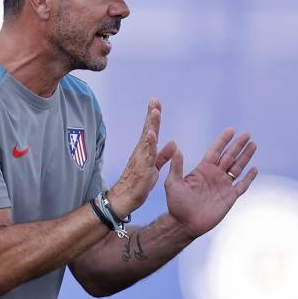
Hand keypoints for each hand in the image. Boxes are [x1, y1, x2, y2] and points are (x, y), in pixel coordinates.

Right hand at [107, 99, 176, 217]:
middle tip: (154, 100)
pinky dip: (149, 142)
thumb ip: (163, 155)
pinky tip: (152, 133)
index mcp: (144, 151)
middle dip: (151, 114)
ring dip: (151, 124)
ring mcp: (140, 158)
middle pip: (147, 129)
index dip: (153, 117)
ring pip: (147, 138)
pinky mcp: (142, 167)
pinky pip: (147, 153)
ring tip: (155, 111)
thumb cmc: (137, 184)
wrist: (124, 198)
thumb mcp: (154, 167)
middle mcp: (141, 151)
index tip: (156, 103)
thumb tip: (173, 143)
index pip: (150, 131)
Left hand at [165, 128, 257, 238]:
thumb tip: (176, 147)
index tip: (231, 130)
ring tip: (253, 145)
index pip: (215, 151)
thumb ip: (176, 166)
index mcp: (202, 169)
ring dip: (245, 156)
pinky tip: (254, 169)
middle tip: (247, 134)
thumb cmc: (176, 204)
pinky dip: (249, 178)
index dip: (223, 140)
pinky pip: (242, 186)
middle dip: (238, 145)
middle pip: (229, 156)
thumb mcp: (173, 183)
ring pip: (237, 167)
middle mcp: (214, 175)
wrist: (184, 223)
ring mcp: (223, 185)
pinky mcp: (229, 197)